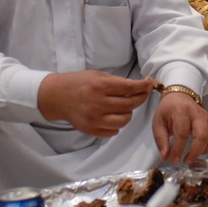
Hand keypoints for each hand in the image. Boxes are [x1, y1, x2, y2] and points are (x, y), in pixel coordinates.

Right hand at [38, 71, 154, 136]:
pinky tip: (112, 116)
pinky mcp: (91, 130)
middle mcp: (98, 103)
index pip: (129, 88)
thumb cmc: (79, 83)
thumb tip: (138, 87)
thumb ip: (117, 82)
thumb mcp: (97, 75)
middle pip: (130, 104)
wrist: (57, 97)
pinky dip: (117, 124)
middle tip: (142, 94)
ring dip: (128, 113)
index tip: (150, 84)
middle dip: (140, 98)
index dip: (143, 86)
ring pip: (124, 120)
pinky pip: (113, 131)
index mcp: (100, 86)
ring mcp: (94, 119)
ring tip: (123, 107)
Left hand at [153, 92, 207, 164]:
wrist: (180, 97)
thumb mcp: (158, 122)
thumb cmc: (168, 110)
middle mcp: (198, 114)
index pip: (182, 134)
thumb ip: (161, 140)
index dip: (179, 150)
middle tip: (187, 161)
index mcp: (181, 112)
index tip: (174, 161)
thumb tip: (166, 157)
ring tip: (197, 154)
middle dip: (196, 152)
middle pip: (203, 135)